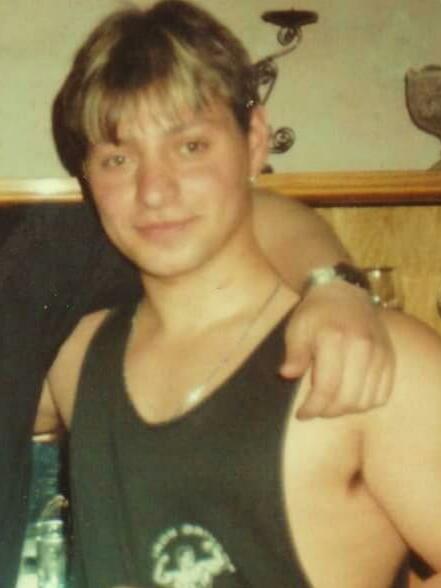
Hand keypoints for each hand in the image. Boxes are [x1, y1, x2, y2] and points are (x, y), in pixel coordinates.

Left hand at [280, 280, 394, 418]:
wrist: (346, 294)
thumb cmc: (316, 314)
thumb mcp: (297, 328)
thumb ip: (294, 353)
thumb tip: (287, 375)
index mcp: (335, 338)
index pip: (327, 387)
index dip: (313, 408)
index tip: (302, 414)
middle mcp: (362, 347)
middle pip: (348, 399)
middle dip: (328, 412)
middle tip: (315, 409)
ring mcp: (380, 353)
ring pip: (366, 401)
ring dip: (346, 409)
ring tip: (330, 403)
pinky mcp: (390, 359)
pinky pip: (382, 395)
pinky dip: (365, 403)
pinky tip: (349, 397)